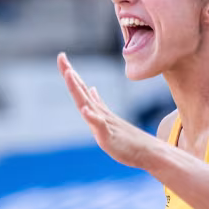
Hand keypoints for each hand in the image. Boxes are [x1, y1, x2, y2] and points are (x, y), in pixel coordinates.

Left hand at [57, 52, 156, 167]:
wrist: (147, 152)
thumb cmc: (128, 138)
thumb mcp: (108, 119)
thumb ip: (99, 104)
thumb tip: (91, 89)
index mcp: (96, 110)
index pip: (80, 88)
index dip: (70, 74)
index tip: (61, 56)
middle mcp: (99, 113)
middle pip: (81, 91)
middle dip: (69, 74)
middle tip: (61, 56)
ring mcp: (105, 123)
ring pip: (88, 104)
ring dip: (78, 89)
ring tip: (69, 74)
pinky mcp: (109, 136)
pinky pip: (100, 125)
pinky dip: (92, 116)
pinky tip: (85, 110)